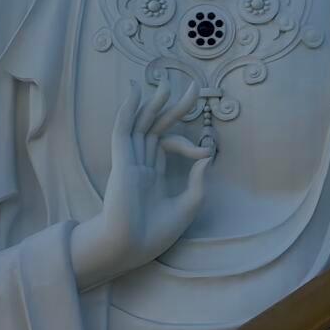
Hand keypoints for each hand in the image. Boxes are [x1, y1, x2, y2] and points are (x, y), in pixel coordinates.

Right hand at [71, 68, 215, 291]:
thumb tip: (208, 158)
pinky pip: (123, 131)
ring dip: (152, 104)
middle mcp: (140, 164)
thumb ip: (197, 184)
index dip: (189, 144)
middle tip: (192, 89)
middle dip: (173, 108)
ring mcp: (130, 162)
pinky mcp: (122, 162)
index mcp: (152, 175)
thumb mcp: (187, 207)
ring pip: (140, 125)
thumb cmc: (154, 234)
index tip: (206, 153)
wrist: (131, 247)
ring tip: (164, 83)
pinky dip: (128, 112)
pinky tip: (135, 94)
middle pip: (156, 128)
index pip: (169, 146)